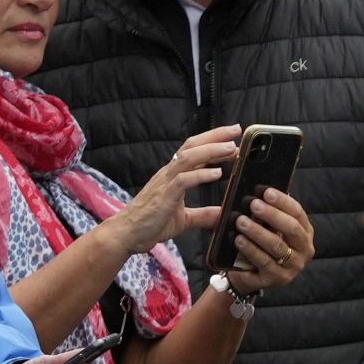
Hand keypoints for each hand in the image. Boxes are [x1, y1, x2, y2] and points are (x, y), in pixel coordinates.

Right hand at [114, 125, 239, 252]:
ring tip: (231, 148)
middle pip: (192, 146)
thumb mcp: (185, 219)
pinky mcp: (164, 196)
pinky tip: (217, 173)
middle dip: (215, 137)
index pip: (194, 151)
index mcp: (174, 176)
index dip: (213, 142)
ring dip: (211, 150)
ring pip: (188, 158)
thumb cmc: (152, 223)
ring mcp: (166, 182)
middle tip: (236, 130)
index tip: (233, 138)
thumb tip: (223, 215)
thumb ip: (204, 215)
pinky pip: (184, 180)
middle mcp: (169, 173)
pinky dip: (201, 175)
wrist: (128, 234)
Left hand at [226, 186, 315, 291]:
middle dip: (272, 215)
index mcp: (304, 231)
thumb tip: (247, 197)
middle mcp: (304, 249)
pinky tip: (239, 240)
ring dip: (257, 231)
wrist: (248, 272)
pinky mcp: (280, 278)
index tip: (266, 192)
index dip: (282, 201)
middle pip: (292, 228)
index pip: (298, 213)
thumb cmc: (258, 243)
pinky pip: (265, 262)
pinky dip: (251, 249)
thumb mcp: (263, 226)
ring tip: (241, 221)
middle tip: (253, 204)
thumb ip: (260, 213)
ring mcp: (294, 266)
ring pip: (277, 246)